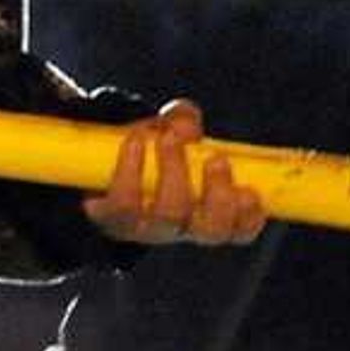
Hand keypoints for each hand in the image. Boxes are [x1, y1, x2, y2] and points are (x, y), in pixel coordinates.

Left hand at [84, 102, 268, 245]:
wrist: (99, 171)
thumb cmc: (149, 154)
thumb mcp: (172, 132)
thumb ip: (183, 121)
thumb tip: (184, 125)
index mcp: (207, 212)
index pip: (240, 228)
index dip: (250, 215)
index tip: (249, 190)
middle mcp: (182, 227)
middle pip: (211, 229)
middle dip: (220, 197)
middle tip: (216, 160)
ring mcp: (148, 228)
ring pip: (170, 216)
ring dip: (175, 172)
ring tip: (169, 138)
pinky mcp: (115, 220)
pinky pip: (125, 203)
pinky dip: (131, 167)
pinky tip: (134, 140)